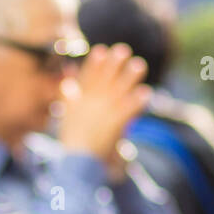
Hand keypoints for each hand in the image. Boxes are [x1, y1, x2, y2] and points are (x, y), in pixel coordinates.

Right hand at [59, 43, 150, 166]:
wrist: (77, 163)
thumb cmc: (73, 140)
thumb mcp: (67, 115)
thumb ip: (69, 96)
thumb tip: (68, 81)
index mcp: (81, 100)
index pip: (88, 77)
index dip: (95, 63)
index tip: (102, 50)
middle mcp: (93, 103)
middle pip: (106, 79)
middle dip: (114, 64)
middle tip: (124, 50)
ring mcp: (105, 112)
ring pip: (120, 90)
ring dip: (129, 77)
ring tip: (139, 65)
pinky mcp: (116, 124)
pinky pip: (129, 109)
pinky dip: (137, 102)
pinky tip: (146, 93)